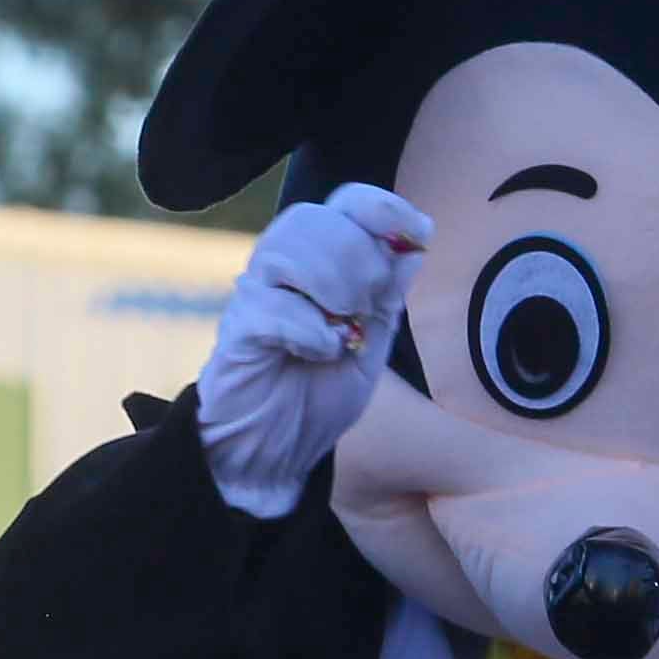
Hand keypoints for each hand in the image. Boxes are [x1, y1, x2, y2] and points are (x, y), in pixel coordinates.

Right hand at [193, 184, 431, 513]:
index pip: (345, 203)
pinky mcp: (238, 332)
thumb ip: (389, 300)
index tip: (420, 232)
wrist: (275, 454)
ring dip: (332, 286)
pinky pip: (274, 307)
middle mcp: (281, 269)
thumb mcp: (372, 349)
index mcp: (317, 262)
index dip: (384, 208)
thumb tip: (414, 248)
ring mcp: (254, 296)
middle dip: (357, 257)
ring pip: (287, 250)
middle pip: (315, 218)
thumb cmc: (317, 396)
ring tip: (344, 331)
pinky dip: (311, 330)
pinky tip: (322, 353)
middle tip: (366, 307)